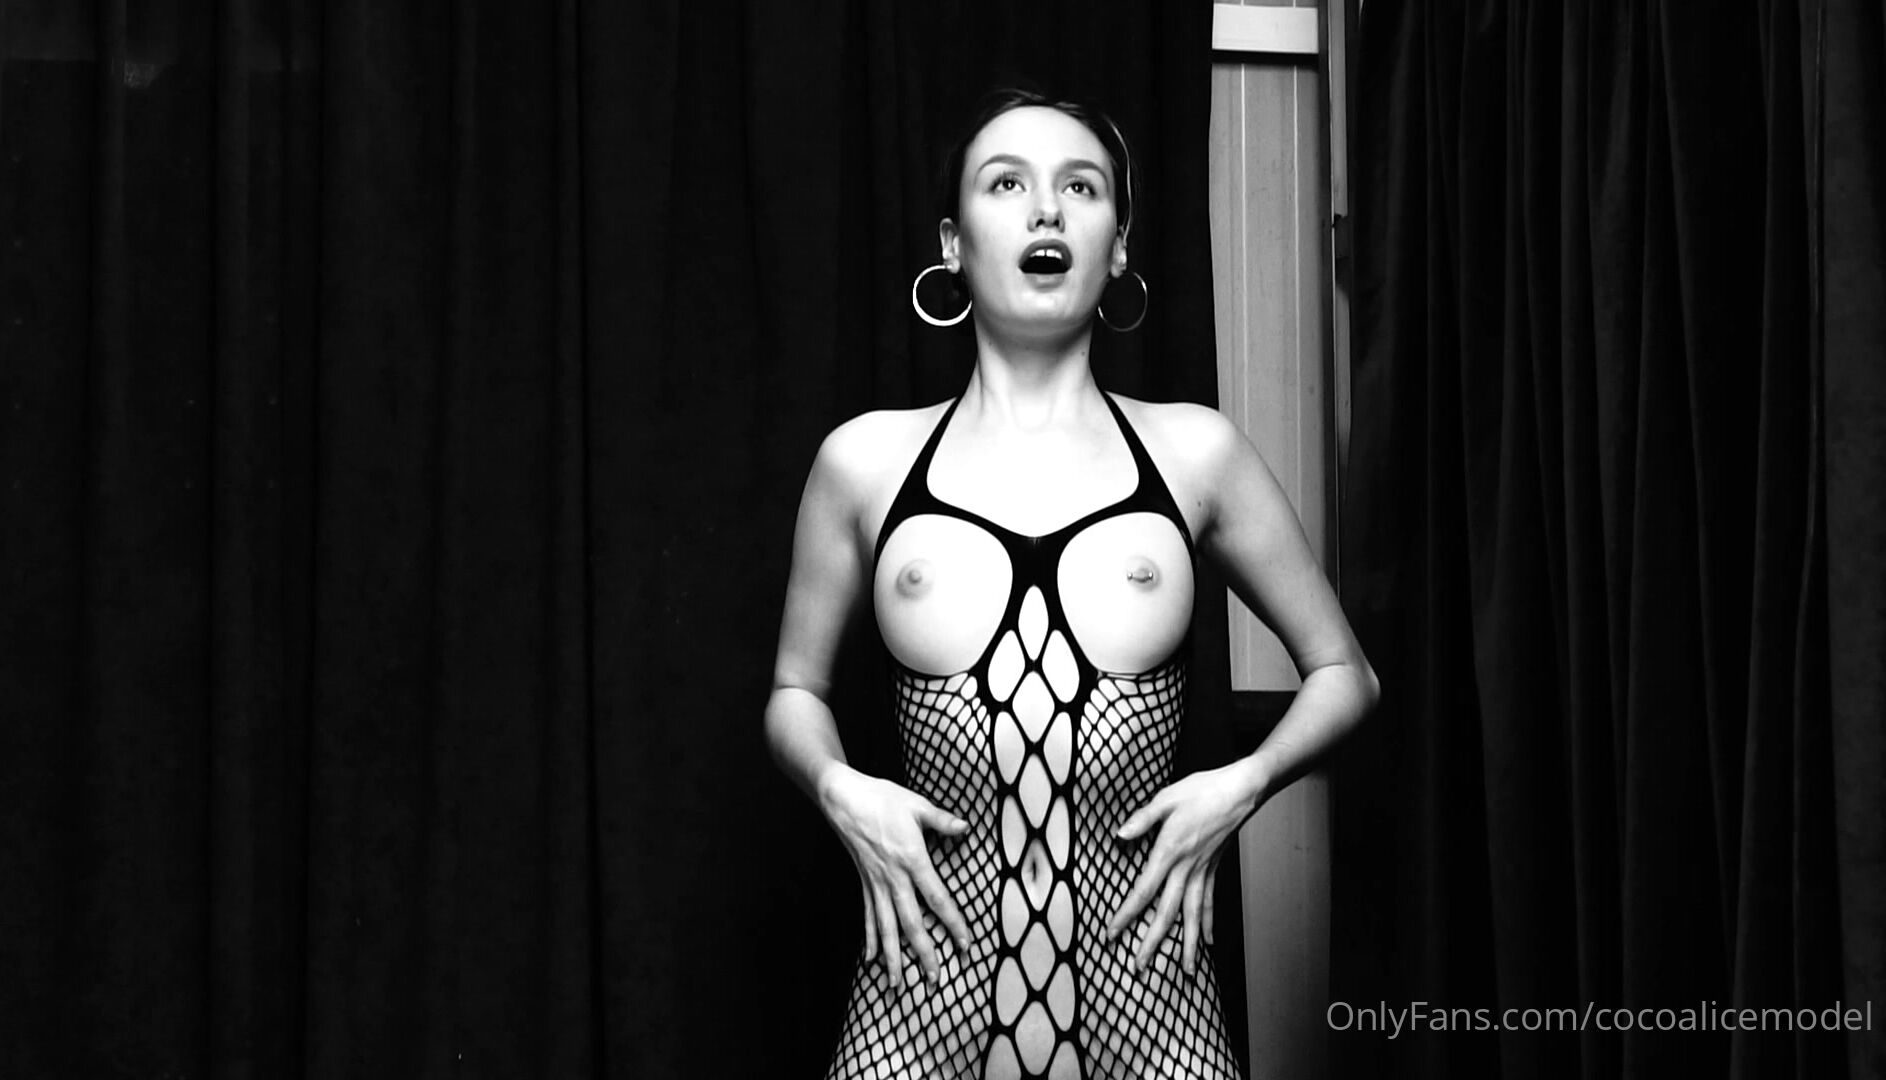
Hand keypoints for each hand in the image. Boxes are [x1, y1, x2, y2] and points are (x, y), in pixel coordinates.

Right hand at [818, 765, 973, 989]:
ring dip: (893, 957)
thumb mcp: (917, 804)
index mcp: (912, 860)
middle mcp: (893, 878)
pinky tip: (872, 959)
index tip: (965, 944)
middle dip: (924, 953)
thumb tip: (965, 827)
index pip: (937, 899)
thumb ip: (942, 820)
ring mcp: (876, 883)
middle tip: (934, 979)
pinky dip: (871, 939)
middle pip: (911, 923)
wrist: (843, 798)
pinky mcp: (864, 882)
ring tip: (896, 984)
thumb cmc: (882, 798)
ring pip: (886, 927)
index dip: (953, 923)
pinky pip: (868, 916)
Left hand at [1103, 763, 1260, 974]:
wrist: (1241, 791)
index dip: (1126, 915)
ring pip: (1192, 916)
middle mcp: (1187, 868)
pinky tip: (1206, 942)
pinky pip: (1209, 902)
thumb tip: (1119, 835)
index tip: (1112, 934)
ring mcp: (1202, 871)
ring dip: (1187, 945)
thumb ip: (1142, 819)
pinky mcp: (1213, 869)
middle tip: (1140, 967)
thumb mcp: (1166, 797)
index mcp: (1169, 851)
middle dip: (1152, 942)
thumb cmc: (1202, 790)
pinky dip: (1206, 924)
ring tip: (1185, 971)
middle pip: (1167, 913)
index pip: (1143, 891)